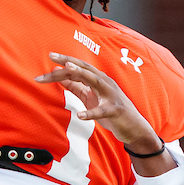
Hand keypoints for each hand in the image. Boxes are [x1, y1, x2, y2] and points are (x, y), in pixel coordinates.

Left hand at [34, 53, 166, 168]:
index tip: (50, 56)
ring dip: (81, 74)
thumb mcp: (90, 97)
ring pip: (95, 81)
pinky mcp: (115, 111)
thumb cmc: (110, 111)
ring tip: (67, 70)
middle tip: (51, 56)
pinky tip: (80, 115)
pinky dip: (91, 113)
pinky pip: (102, 111)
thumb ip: (76, 86)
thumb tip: (59, 74)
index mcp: (98, 79)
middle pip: (85, 69)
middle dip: (68, 62)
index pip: (79, 68)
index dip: (64, 62)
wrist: (133, 127)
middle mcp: (105, 83)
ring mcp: (111, 96)